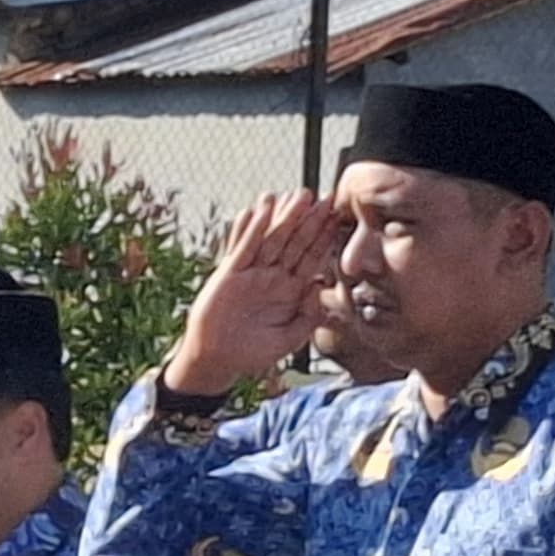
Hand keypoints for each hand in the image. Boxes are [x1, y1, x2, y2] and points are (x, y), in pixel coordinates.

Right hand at [168, 190, 346, 398]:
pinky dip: (251, 228)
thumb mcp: (288, 340)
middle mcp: (273, 277)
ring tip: (299, 195)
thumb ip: (308, 318)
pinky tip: (261, 209)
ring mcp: (252, 273)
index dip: (325, 238)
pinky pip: (242, 246)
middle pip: (295, 243)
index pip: (312, 258)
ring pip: (272, 239)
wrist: (217, 360)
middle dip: (310, 220)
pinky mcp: (229, 273)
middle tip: (325, 197)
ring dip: (285, 217)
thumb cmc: (252, 353)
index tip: (338, 217)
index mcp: (291, 291)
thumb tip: (320, 290)